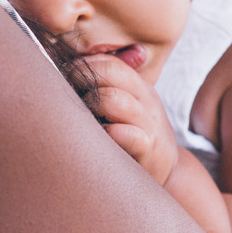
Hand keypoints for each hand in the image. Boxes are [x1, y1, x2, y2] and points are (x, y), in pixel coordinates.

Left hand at [72, 53, 180, 184]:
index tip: (64, 76)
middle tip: (64, 92)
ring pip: (115, 100)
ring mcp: (148, 124)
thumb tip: (68, 69)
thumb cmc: (135, 136)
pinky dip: (109, 133)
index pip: (111, 62)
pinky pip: (126, 134)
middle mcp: (146, 101)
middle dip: (82, 78)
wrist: (167, 170)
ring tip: (81, 118)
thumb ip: (108, 89)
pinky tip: (99, 138)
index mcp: (140, 87)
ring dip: (92, 105)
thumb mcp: (129, 107)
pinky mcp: (147, 149)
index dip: (84, 65)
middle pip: (112, 73)